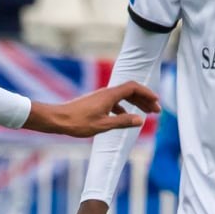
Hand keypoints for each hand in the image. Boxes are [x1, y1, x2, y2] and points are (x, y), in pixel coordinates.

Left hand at [23, 81, 158, 137]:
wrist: (58, 119)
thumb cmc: (78, 122)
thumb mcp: (103, 125)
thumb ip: (123, 122)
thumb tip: (141, 120)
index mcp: (110, 95)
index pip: (133, 88)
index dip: (147, 93)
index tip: (157, 102)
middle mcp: (106, 93)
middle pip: (130, 91)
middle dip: (145, 99)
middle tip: (156, 111)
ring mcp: (100, 97)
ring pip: (123, 97)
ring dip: (135, 104)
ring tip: (146, 114)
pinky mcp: (95, 102)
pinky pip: (114, 102)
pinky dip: (124, 108)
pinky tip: (126, 118)